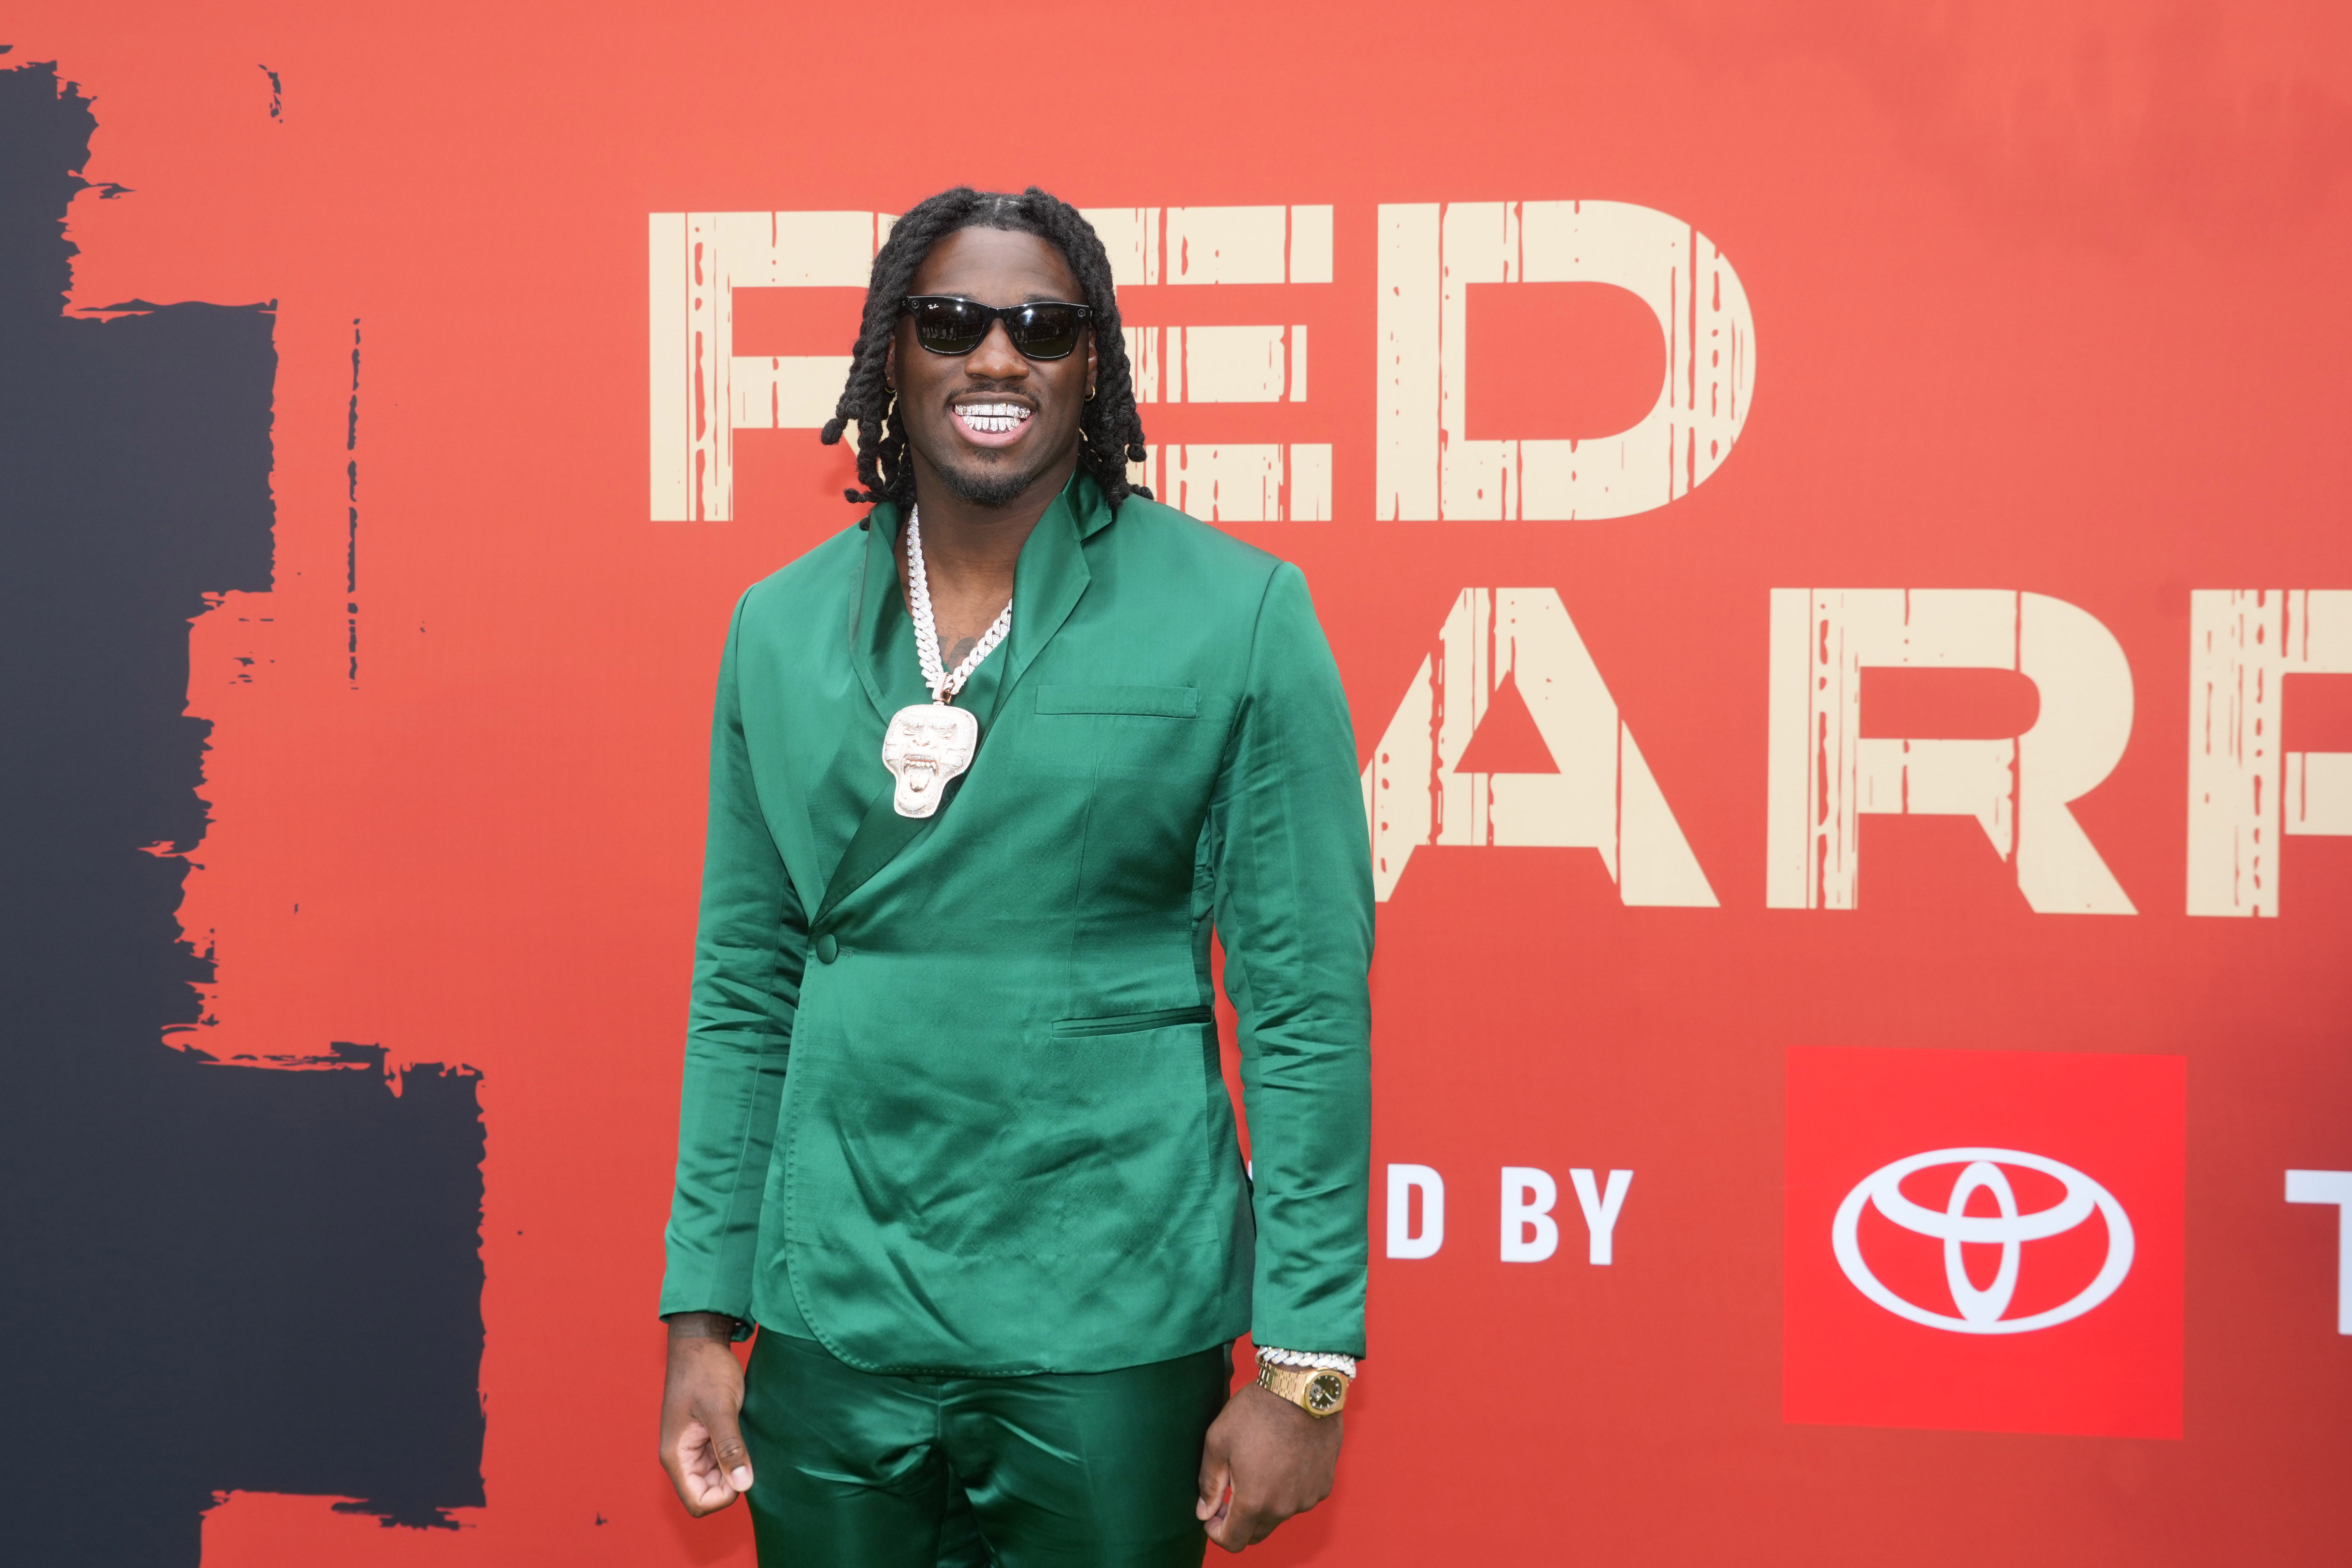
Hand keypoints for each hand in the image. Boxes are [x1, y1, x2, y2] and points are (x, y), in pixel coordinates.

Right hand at [658, 1313, 754, 1515]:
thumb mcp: (720, 1409)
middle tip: (748, 1453)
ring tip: (746, 1440)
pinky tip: (745, 1436)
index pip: (698, 1502)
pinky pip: (720, 1460)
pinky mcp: (704, 1437)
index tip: (742, 1472)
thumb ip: (730, 1448)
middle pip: (707, 1493)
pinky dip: (734, 1455)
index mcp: (676, 1456)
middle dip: (730, 1483)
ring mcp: (692, 1447)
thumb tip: (743, 1485)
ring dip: (733, 1468)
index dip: (723, 1497)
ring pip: (716, 1478)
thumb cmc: (705, 1371)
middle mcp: (681, 1457)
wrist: (700, 1342)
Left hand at [1194, 1382, 1343, 1551]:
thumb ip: (1209, 1483)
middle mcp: (1284, 1508)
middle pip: (1257, 1533)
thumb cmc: (1256, 1411)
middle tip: (1230, 1493)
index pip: (1233, 1541)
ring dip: (1266, 1503)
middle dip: (1240, 1520)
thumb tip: (1205, 1513)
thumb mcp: (1218, 1442)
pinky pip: (1300, 1498)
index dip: (1217, 1533)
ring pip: (1280, 1514)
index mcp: (1254, 1501)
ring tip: (1259, 1467)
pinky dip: (1288, 1489)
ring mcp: (1307, 1497)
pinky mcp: (1324, 1484)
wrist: (1303, 1388)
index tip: (1212, 1516)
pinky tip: (1282, 1461)